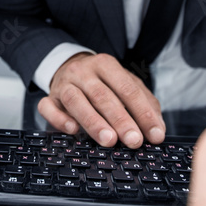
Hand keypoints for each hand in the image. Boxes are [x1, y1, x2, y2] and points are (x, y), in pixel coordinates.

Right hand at [38, 52, 164, 147]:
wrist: (68, 67)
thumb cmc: (104, 82)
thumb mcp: (126, 84)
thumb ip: (145, 103)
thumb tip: (157, 130)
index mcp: (106, 64)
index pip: (127, 88)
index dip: (143, 113)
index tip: (155, 134)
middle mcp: (83, 71)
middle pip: (102, 95)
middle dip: (120, 120)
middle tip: (133, 140)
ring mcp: (63, 84)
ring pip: (75, 101)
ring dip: (93, 122)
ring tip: (109, 140)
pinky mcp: (49, 97)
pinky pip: (48, 107)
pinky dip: (59, 120)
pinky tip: (73, 131)